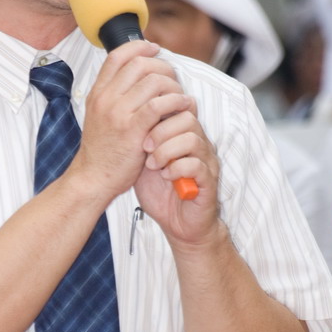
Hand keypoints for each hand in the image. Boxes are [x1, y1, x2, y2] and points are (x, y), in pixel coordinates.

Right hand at [71, 41, 187, 203]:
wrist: (93, 177)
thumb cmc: (102, 150)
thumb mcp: (100, 116)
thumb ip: (115, 96)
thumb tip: (139, 77)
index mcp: (98, 93)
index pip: (117, 56)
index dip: (139, 46)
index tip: (154, 48)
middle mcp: (106, 99)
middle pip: (140, 64)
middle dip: (162, 67)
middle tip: (172, 79)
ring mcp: (118, 114)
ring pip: (153, 82)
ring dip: (173, 85)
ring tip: (179, 97)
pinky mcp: (133, 130)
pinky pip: (159, 106)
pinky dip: (175, 101)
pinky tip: (182, 106)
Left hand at [135, 92, 220, 244]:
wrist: (177, 224)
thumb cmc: (160, 192)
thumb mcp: (143, 162)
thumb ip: (140, 141)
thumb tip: (123, 118)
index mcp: (183, 136)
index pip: (179, 107)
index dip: (159, 113)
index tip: (139, 128)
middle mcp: (198, 145)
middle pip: (186, 118)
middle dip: (160, 131)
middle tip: (144, 148)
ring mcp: (206, 162)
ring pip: (192, 139)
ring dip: (166, 150)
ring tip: (153, 164)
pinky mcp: (208, 181)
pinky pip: (196, 165)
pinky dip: (176, 169)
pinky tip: (165, 176)